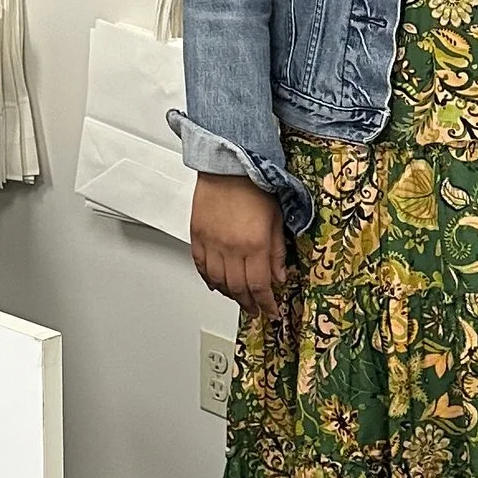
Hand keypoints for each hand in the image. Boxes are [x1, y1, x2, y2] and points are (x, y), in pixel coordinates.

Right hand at [191, 174, 288, 317]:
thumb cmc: (255, 186)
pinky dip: (209, 279)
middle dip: (249, 304)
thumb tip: (280, 276)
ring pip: (218, 281)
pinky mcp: (198, 236)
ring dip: (229, 294)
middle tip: (255, 309)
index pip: (260, 286)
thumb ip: (277, 252)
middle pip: (238, 289)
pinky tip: (216, 283)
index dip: (266, 304)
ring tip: (238, 298)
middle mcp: (232, 248)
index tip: (270, 311)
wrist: (228, 165)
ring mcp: (212, 243)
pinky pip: (201, 266)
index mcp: (255, 244)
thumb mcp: (277, 219)